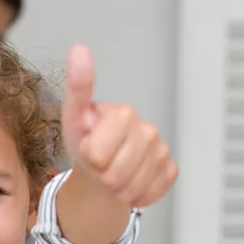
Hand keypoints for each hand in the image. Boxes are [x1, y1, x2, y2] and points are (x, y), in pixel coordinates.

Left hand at [61, 45, 177, 208]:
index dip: (89, 158)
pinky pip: (150, 193)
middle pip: (116, 175)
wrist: (101, 165)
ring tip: (112, 172)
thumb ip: (78, 88)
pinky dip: (135, 195)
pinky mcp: (169, 170)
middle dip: (102, 176)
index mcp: (124, 113)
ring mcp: (161, 150)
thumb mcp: (74, 117)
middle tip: (100, 164)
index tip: (89, 147)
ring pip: (133, 187)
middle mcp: (148, 129)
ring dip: (117, 189)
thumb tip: (79, 49)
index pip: (98, 155)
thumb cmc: (88, 140)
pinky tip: (130, 181)